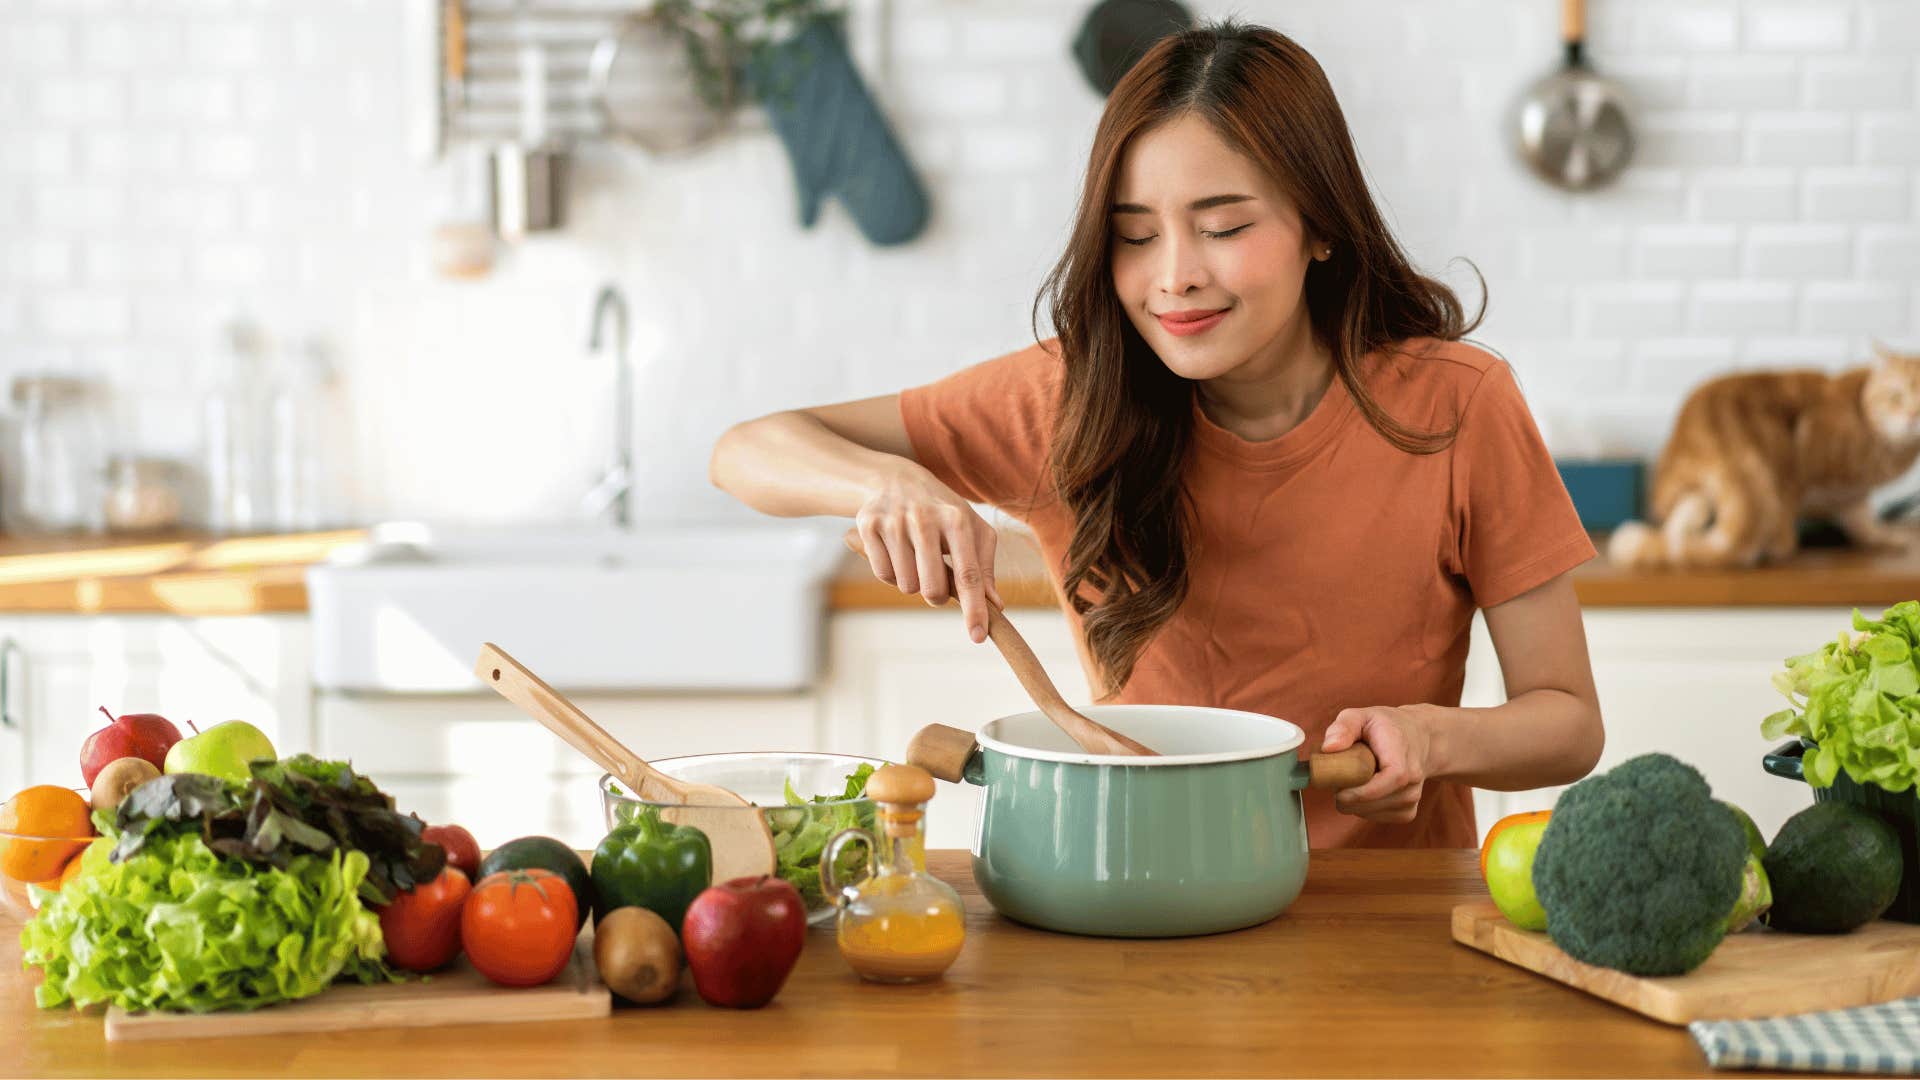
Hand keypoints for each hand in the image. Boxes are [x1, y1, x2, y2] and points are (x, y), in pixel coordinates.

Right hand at [851, 464, 1002, 642]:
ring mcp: (894, 521)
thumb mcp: (971, 527)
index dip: (974, 609)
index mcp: (958, 519)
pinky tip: (895, 550)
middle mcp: (925, 518)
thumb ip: (984, 566)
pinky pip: (882, 574)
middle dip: (937, 596)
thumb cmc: (941, 510)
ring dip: (912, 582)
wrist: (894, 479)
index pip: (969, 575)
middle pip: (933, 589)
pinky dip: (891, 572)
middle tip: (936, 581)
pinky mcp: (868, 526)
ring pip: (906, 586)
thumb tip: (996, 605)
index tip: (978, 636)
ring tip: (914, 556)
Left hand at [1320, 704, 1438, 825]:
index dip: (1361, 791)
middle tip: (1337, 778)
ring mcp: (1412, 799)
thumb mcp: (1363, 715)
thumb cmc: (1386, 726)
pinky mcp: (1407, 812)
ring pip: (1371, 813)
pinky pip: (1375, 818)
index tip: (1337, 790)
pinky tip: (1363, 790)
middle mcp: (1412, 781)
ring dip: (1353, 802)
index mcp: (1402, 756)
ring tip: (1353, 779)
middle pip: (1375, 803)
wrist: (1419, 739)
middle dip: (1347, 796)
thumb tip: (1328, 748)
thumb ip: (1344, 727)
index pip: (1389, 780)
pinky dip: (1362, 808)